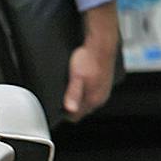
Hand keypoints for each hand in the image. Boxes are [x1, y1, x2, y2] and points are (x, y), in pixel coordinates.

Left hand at [62, 2, 119, 119]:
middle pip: (82, 110)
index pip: (76, 116)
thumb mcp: (76, 77)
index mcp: (93, 99)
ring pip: (87, 101)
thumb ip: (73, 94)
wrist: (101, 45)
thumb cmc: (89, 59)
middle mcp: (100, 97)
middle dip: (70, 107)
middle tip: (58, 98)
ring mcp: (104, 90)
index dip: (64, 114)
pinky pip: (92, 92)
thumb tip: (70, 109)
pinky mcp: (104, 82)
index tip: (55, 109)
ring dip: (77, 98)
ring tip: (67, 89)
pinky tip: (78, 82)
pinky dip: (84, 91)